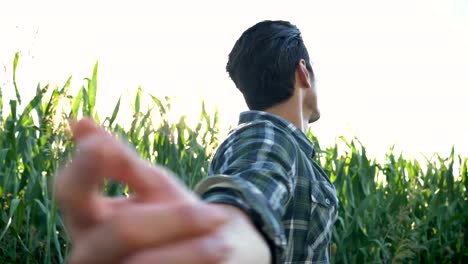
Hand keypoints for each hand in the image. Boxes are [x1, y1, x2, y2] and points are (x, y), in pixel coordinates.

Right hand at [55, 118, 232, 262]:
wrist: (204, 251)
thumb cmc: (171, 213)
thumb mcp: (152, 184)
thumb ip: (122, 161)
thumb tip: (80, 122)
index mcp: (88, 217)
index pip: (70, 191)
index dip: (84, 168)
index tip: (102, 146)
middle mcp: (89, 251)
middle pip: (121, 231)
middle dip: (175, 220)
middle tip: (216, 215)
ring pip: (142, 262)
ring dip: (192, 248)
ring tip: (224, 241)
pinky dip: (194, 260)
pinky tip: (218, 251)